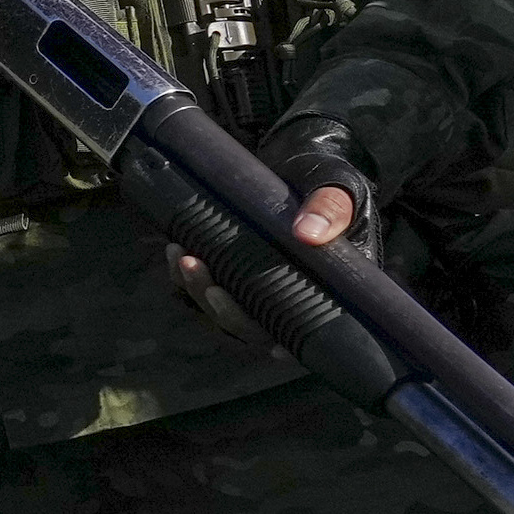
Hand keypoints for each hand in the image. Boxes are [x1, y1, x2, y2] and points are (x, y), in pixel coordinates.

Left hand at [173, 118, 372, 334]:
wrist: (302, 163)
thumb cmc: (330, 180)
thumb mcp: (337, 188)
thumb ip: (330, 208)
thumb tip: (308, 234)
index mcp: (328, 287)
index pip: (310, 330)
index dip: (295, 346)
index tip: (277, 350)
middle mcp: (292, 295)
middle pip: (257, 327)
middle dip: (226, 309)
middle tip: (199, 270)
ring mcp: (259, 286)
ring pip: (226, 311)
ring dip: (198, 290)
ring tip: (180, 255)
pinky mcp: (234, 271)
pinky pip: (207, 287)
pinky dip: (188, 276)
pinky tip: (176, 249)